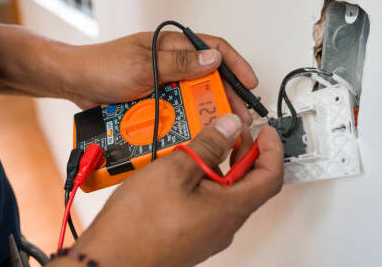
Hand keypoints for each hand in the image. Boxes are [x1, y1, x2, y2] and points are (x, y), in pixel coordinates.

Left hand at [49, 32, 258, 123]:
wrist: (75, 84)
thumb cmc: (103, 66)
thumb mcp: (145, 64)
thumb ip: (180, 63)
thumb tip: (214, 60)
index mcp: (172, 46)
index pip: (213, 48)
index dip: (236, 64)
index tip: (249, 83)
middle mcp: (171, 64)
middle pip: (208, 79)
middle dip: (226, 97)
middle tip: (239, 117)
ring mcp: (163, 84)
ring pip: (193, 99)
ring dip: (206, 113)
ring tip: (219, 130)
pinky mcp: (154, 102)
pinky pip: (175, 112)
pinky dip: (184, 122)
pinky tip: (193, 134)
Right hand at [52, 114, 283, 266]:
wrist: (109, 262)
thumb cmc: (138, 226)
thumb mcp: (175, 171)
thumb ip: (208, 146)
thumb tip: (229, 127)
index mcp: (230, 208)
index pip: (270, 177)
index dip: (272, 149)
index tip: (265, 131)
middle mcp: (224, 225)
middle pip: (248, 185)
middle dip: (242, 153)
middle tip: (228, 131)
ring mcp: (207, 234)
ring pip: (225, 194)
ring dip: (218, 167)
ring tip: (197, 147)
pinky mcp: (190, 237)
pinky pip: (206, 206)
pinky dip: (202, 183)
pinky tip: (179, 172)